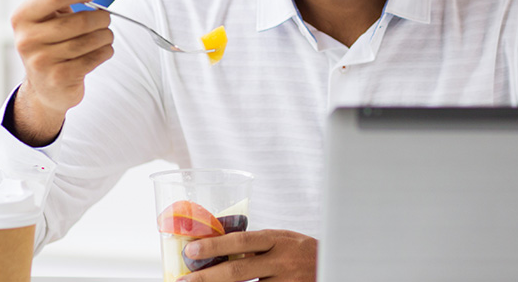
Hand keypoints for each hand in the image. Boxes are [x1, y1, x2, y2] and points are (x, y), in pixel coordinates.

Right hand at [9, 0, 113, 145]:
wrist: (45, 86)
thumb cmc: (50, 40)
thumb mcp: (46, 13)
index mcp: (22, 17)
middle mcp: (26, 40)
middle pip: (79, 21)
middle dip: (100, 18)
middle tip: (105, 18)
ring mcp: (41, 62)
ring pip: (89, 41)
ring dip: (105, 35)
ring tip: (106, 34)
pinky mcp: (58, 79)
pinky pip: (93, 59)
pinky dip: (105, 51)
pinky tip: (103, 49)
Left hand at [179, 229, 317, 281]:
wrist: (334, 266)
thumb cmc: (302, 252)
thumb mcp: (283, 239)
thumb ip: (257, 243)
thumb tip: (217, 246)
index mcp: (278, 239)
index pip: (242, 241)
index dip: (215, 246)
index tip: (190, 250)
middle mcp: (283, 261)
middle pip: (239, 271)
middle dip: (207, 277)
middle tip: (184, 280)